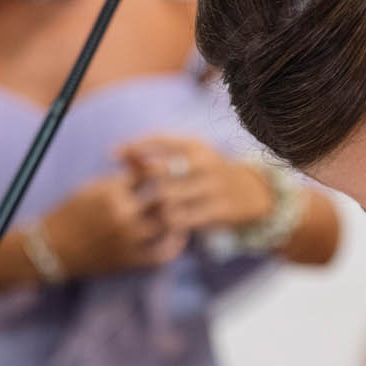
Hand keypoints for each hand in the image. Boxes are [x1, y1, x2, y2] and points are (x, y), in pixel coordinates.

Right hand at [39, 172, 185, 278]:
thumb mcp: (91, 187)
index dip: (161, 172)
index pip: (149, 174)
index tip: (167, 172)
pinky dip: (174, 245)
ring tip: (183, 211)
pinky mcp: (128, 260)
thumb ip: (121, 176)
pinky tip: (177, 236)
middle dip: (173, 192)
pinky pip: (162, 253)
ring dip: (178, 216)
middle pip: (163, 197)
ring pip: (167, 224)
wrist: (51, 249)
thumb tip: (147, 162)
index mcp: (111, 192)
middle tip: (182, 190)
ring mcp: (127, 239)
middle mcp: (122, 214)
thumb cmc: (70, 213)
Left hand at [117, 134, 272, 233]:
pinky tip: (161, 226)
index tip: (113, 154)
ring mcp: (213, 186)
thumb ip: (156, 154)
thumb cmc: (208, 174)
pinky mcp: (218, 210)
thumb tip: (119, 155)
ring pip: (167, 198)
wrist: (252, 192)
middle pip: (158, 171)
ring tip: (143, 213)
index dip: (133, 145)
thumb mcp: (189, 157)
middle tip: (127, 193)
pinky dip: (167, 224)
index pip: (158, 139)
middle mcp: (205, 162)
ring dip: (150, 208)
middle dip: (138, 182)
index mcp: (197, 144)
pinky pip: (183, 219)